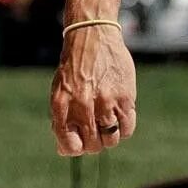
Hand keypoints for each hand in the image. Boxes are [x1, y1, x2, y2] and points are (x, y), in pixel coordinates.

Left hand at [50, 26, 136, 156]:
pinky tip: (118, 119)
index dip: (74, 149)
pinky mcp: (125, 97)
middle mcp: (82, 104)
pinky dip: (123, 130)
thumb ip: (61, 120)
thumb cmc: (74, 68)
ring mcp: (105, 101)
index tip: (78, 144)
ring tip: (106, 125)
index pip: (67, 143)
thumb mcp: (59, 90)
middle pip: (92, 145)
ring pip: (111, 140)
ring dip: (109, 137)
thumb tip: (64, 151)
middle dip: (93, 145)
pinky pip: (127, 129)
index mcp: (61, 103)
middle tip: (95, 135)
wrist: (92, 36)